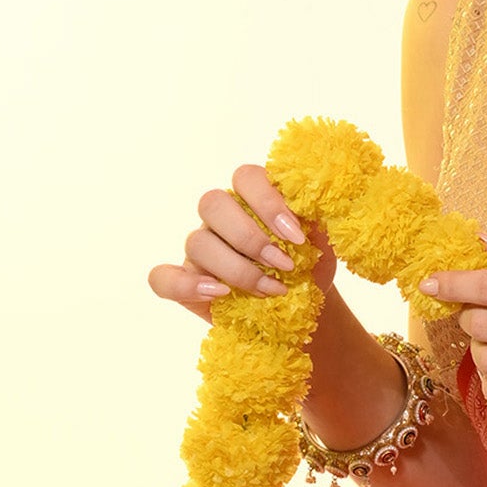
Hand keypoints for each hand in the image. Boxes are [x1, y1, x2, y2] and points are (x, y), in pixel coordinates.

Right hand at [148, 163, 334, 321]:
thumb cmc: (309, 267)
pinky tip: (219, 293)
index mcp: (251, 195)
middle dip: (250, 237)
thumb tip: (320, 200)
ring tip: (269, 289)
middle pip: (213, 204)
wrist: (303, 309)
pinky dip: (186, 285)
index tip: (297, 237)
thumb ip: (318, 216)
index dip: (268, 203)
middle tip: (284, 265)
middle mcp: (221, 216)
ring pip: (197, 242)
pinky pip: (163, 277)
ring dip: (236, 268)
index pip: (245, 177)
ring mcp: (200, 248)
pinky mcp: (185, 281)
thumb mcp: (322, 241)